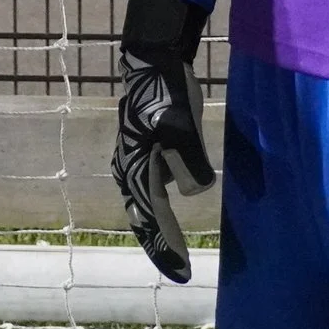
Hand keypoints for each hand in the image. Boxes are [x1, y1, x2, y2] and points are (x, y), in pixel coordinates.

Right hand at [112, 0, 215, 282]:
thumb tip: (197, 190)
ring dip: (160, 225)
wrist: (152, 56)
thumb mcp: (178, 123)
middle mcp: (130, 167)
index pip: (149, 218)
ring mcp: (136, 157)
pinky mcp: (147, 146)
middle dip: (160, 243)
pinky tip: (174, 205)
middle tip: (179, 269)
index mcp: (135, 166)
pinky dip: (162, 204)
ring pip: (146, 202)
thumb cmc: (164, 90)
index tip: (182, 272)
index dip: (165, 247)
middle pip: (143, 215)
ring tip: (175, 246)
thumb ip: (187, 158)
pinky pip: (152, 186)